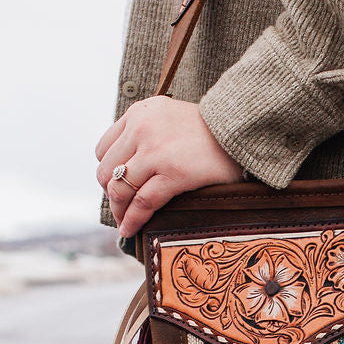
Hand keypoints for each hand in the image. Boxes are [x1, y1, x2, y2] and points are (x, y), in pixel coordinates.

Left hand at [95, 96, 242, 237]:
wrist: (239, 130)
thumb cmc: (210, 131)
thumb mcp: (170, 118)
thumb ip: (148, 133)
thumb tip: (131, 166)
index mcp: (139, 113)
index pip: (104, 148)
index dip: (108, 172)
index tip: (117, 187)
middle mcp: (142, 128)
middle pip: (107, 170)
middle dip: (110, 194)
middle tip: (120, 209)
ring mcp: (155, 151)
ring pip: (120, 188)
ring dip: (118, 210)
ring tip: (124, 223)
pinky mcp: (173, 173)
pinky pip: (142, 202)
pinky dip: (132, 220)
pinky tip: (129, 230)